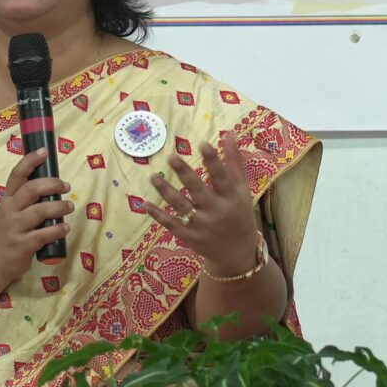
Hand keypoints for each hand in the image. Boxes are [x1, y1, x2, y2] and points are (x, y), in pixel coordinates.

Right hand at [0, 151, 71, 295]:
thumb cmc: (3, 235)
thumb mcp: (8, 214)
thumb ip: (24, 202)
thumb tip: (51, 189)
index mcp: (7, 200)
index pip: (17, 176)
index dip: (30, 161)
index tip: (44, 151)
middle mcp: (10, 211)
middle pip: (31, 189)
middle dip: (52, 184)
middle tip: (66, 186)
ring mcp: (15, 228)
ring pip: (41, 211)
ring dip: (59, 207)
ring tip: (69, 206)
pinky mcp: (22, 245)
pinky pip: (44, 234)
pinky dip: (58, 230)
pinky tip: (65, 228)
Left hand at [146, 139, 264, 275]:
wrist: (237, 253)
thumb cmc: (240, 214)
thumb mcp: (242, 190)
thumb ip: (234, 162)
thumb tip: (228, 133)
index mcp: (231, 198)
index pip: (222, 177)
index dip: (214, 161)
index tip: (203, 144)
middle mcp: (216, 211)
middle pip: (199, 191)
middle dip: (186, 174)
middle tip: (171, 157)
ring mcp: (202, 225)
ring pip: (182, 207)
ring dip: (166, 192)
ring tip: (153, 177)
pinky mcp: (190, 236)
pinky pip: (172, 224)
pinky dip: (158, 215)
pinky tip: (144, 204)